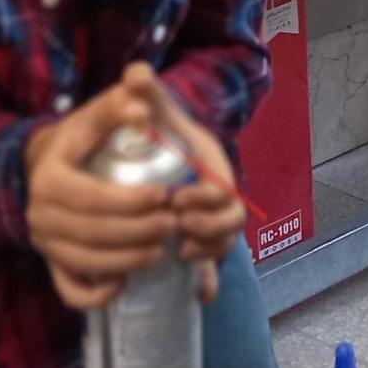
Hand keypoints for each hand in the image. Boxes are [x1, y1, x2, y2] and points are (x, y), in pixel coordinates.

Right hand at [25, 78, 173, 309]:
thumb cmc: (85, 134)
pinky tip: (123, 285)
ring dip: (124, 261)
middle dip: (134, 232)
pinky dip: (93, 295)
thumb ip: (122, 100)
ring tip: (162, 249)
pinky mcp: (52, 263)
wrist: (50, 162)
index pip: (88, 196)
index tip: (165, 194)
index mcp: (48, 176)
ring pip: (82, 263)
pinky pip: (68, 290)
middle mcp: (39, 214)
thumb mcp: (100, 111)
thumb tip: (142, 107)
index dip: (128, 200)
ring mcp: (44, 242)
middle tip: (173, 224)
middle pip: (88, 233)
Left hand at [121, 62, 246, 301]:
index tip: (176, 198)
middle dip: (210, 230)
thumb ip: (141, 88)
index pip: (224, 187)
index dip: (206, 197)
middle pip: (231, 222)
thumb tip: (135, 73)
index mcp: (212, 164)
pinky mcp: (196, 243)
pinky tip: (198, 294)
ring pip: (225, 246)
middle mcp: (217, 194)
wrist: (151, 147)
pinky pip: (211, 271)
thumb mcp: (147, 105)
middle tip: (178, 228)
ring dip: (210, 254)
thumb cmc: (149, 128)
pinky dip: (208, 283)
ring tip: (181, 254)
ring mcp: (208, 220)